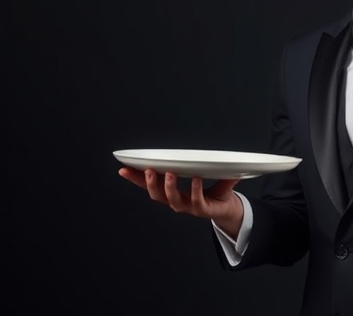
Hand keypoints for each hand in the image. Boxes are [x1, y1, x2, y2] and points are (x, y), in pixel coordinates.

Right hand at [118, 167, 243, 236]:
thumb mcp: (201, 176)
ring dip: (169, 187)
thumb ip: (196, 163)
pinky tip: (195, 179)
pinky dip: (195, 189)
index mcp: (171, 193)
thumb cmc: (212, 193)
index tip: (124, 168)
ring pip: (173, 200)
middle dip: (149, 183)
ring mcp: (189, 206)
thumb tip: (194, 144)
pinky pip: (197, 200)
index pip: (149, 185)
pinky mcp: (202, 209)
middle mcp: (177, 201)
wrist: (228, 209)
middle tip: (148, 170)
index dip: (135, 178)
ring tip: (170, 173)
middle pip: (156, 194)